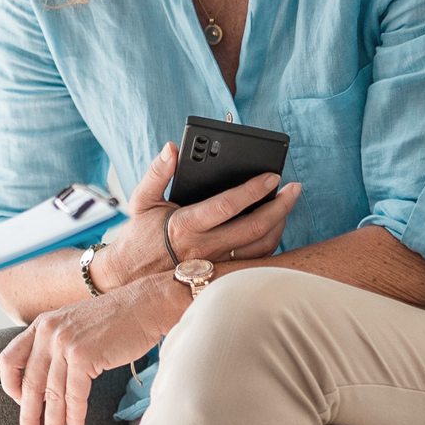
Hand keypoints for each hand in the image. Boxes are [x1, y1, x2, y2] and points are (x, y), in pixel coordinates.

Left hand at [0, 276, 189, 424]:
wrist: (147, 304)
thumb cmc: (119, 318)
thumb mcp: (76, 326)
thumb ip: (58, 348)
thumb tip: (52, 384)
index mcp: (42, 325)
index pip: (9, 359)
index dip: (10, 386)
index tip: (19, 404)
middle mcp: (48, 333)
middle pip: (29, 384)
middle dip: (28, 418)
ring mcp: (64, 344)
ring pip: (52, 395)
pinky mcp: (84, 356)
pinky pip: (74, 397)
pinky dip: (74, 419)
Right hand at [88, 146, 299, 291]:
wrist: (130, 276)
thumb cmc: (138, 236)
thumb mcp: (140, 200)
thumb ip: (157, 173)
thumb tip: (171, 149)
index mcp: (186, 225)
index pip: (227, 206)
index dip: (253, 190)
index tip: (272, 176)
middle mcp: (205, 247)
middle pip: (254, 228)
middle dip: (280, 206)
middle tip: (293, 189)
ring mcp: (216, 263)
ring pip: (260, 247)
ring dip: (279, 224)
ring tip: (286, 204)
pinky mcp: (222, 273)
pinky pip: (255, 260)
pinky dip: (270, 242)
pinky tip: (274, 226)